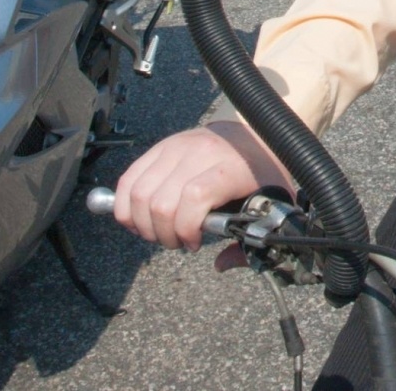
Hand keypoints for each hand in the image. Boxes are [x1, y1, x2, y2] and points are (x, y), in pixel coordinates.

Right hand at [113, 119, 293, 252]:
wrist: (253, 132)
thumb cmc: (262, 170)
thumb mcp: (269, 201)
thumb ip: (250, 238)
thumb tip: (222, 263)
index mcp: (229, 167)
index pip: (195, 197)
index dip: (187, 227)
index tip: (195, 243)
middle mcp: (199, 153)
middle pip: (161, 201)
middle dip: (163, 234)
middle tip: (176, 242)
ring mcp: (175, 147)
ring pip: (139, 192)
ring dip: (141, 223)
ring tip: (159, 233)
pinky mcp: (160, 147)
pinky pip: (128, 178)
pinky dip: (126, 205)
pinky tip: (140, 220)